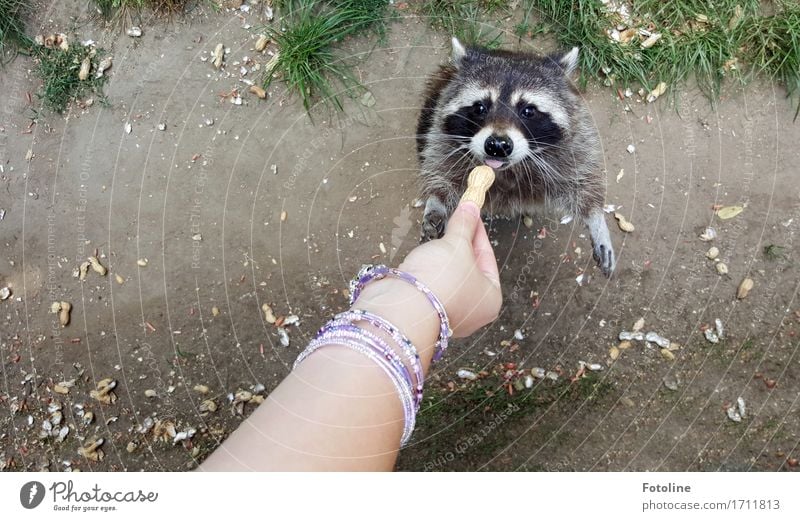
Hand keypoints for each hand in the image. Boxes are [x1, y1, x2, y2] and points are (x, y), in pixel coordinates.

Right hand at [400, 202, 500, 336]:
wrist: (403, 307)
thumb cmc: (441, 280)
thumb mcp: (457, 244)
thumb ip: (464, 225)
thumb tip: (471, 207)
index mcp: (491, 299)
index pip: (488, 258)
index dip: (477, 232)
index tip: (470, 214)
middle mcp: (473, 311)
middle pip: (469, 268)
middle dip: (460, 245)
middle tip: (455, 222)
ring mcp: (448, 314)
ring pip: (449, 277)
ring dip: (443, 259)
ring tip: (437, 240)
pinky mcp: (426, 312)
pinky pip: (432, 286)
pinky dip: (429, 272)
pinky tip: (423, 258)